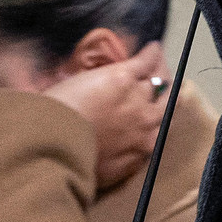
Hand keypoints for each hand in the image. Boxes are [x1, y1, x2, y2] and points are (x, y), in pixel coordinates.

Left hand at [48, 44, 168, 190]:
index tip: (148, 118)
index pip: (157, 132)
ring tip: (155, 67)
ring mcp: (138, 98)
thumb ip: (118, 164)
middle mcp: (147, 125)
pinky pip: (146, 61)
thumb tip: (118, 161)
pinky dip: (150, 53)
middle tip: (158, 89)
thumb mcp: (102, 174)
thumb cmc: (73, 162)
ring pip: (157, 82)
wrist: (56, 145)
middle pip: (165, 106)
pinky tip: (153, 47)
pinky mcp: (124, 76)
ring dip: (157, 74)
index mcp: (142, 150)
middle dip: (163, 98)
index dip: (153, 122)